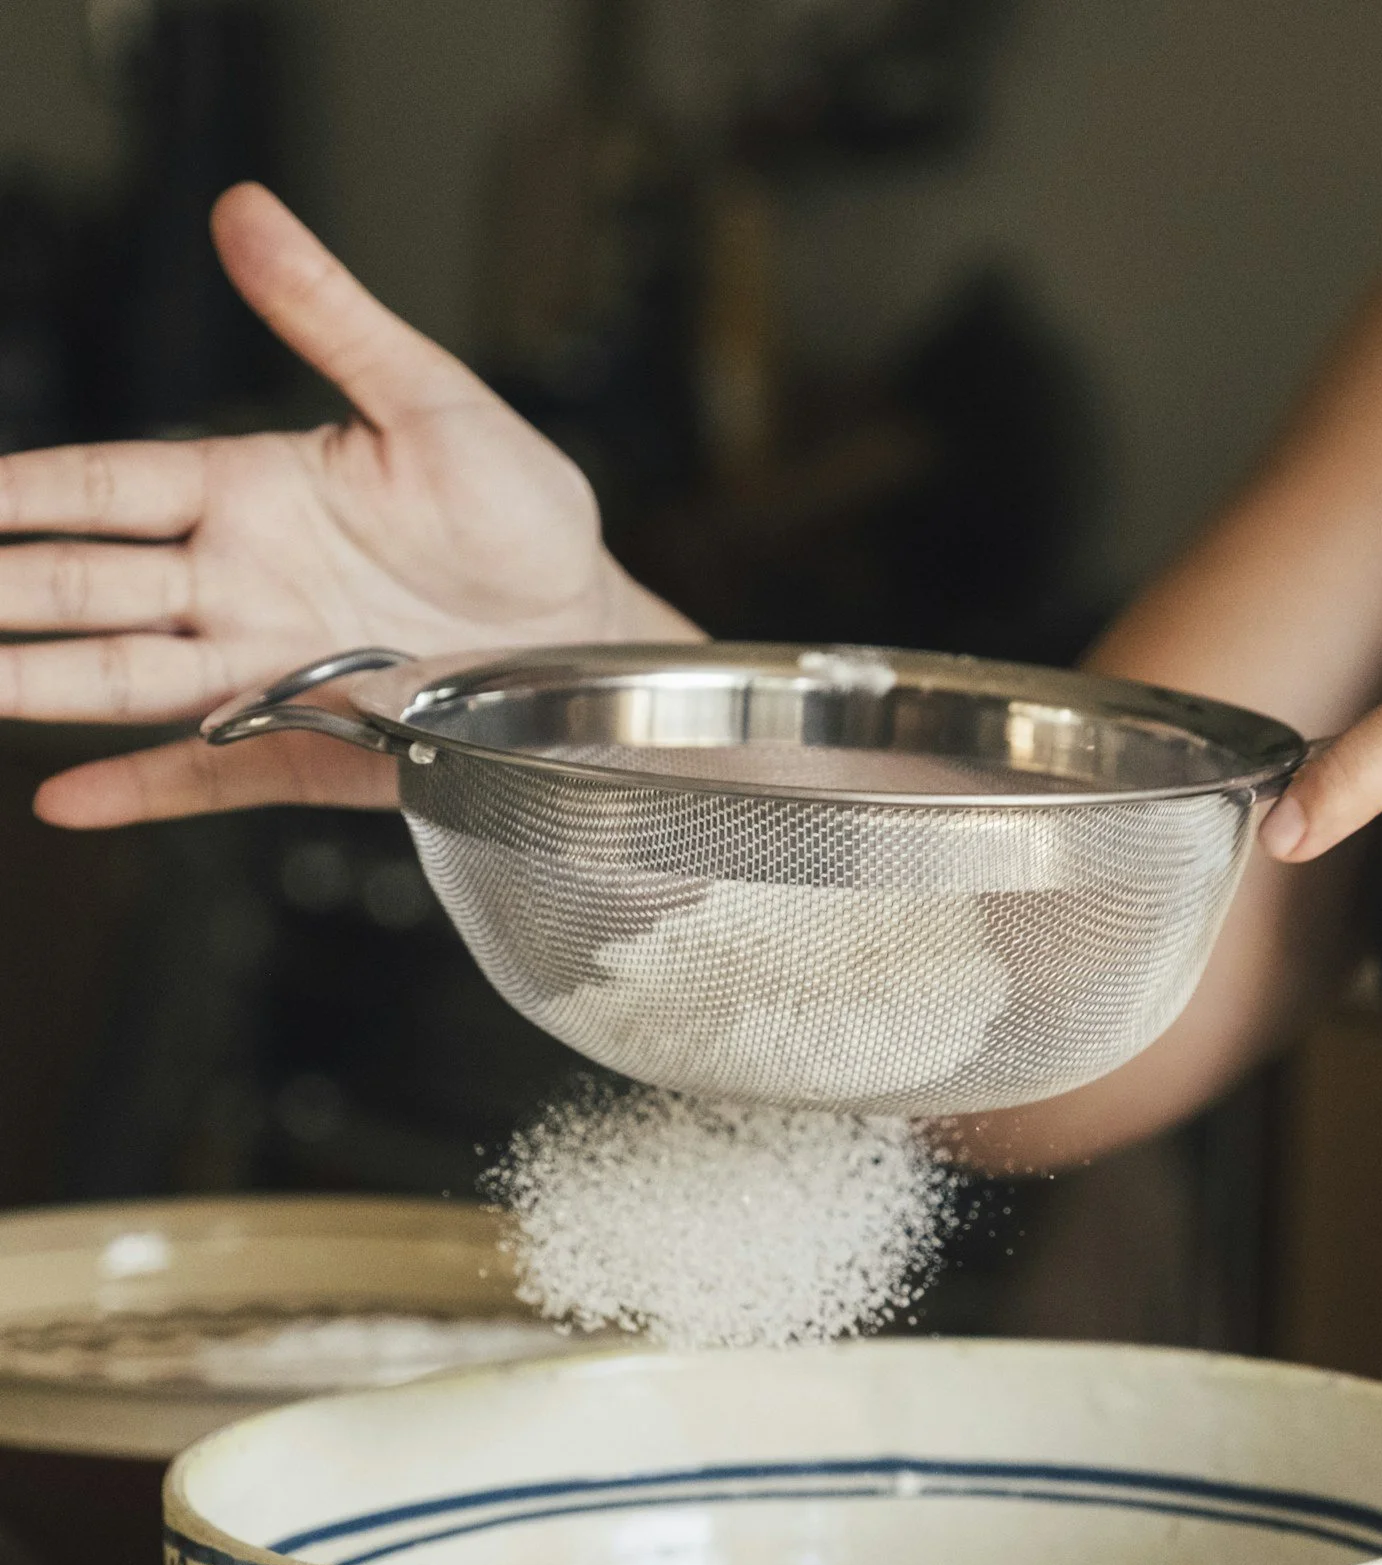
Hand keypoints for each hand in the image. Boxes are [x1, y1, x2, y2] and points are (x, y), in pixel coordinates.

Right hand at [2, 185, 696, 827]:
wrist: (587, 631)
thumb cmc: (522, 516)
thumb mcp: (431, 399)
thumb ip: (329, 314)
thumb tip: (244, 211)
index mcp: (253, 494)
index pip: (107, 488)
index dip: (24, 492)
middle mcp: (239, 587)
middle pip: (88, 589)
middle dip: (4, 592)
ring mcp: (266, 672)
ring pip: (123, 677)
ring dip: (38, 685)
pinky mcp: (308, 748)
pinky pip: (209, 772)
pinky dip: (140, 789)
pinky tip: (69, 800)